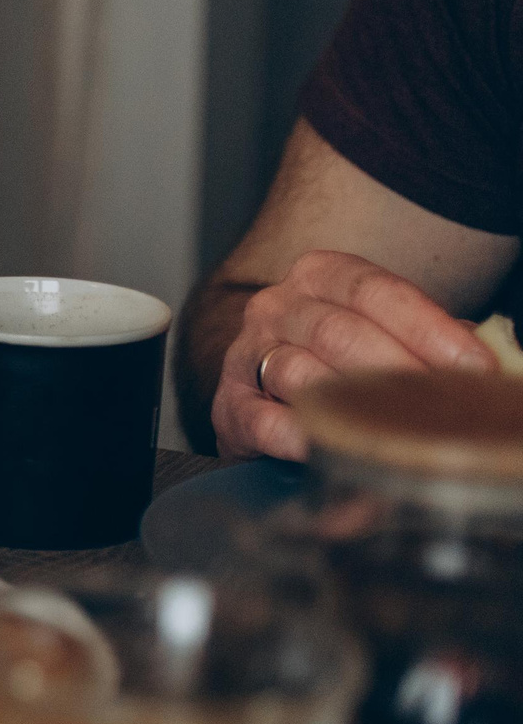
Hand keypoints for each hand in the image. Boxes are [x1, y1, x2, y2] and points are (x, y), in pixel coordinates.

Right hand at [214, 248, 493, 458]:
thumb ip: (435, 342)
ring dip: (350, 405)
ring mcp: (246, 353)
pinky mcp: (228, 404)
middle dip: (398, 371)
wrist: (260, 373)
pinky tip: (329, 447)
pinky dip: (296, 435)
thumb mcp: (383, 330)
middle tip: (444, 407)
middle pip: (337, 331)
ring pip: (299, 372)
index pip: (375, 291)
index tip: (476, 367)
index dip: (430, 328)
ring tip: (397, 432)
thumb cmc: (339, 353)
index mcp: (319, 276)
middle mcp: (276, 307)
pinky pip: (260, 419)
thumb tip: (503, 362)